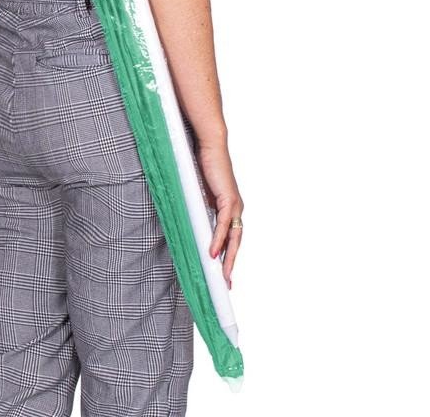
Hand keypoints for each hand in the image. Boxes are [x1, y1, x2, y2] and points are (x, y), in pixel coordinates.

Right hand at [196, 140, 242, 288]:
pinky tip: (212, 252)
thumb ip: (200, 210)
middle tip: (226, 284)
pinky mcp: (228, 198)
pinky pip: (224, 224)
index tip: (224, 274)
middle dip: (231, 264)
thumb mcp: (200, 194)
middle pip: (236, 242)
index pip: (232, 237)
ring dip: (227, 257)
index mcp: (230, 208)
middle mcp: (236, 208)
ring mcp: (234, 204)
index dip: (228, 255)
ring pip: (233, 236)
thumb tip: (193, 226)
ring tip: (221, 276)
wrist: (210, 145)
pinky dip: (219, 239)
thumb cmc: (204, 165)